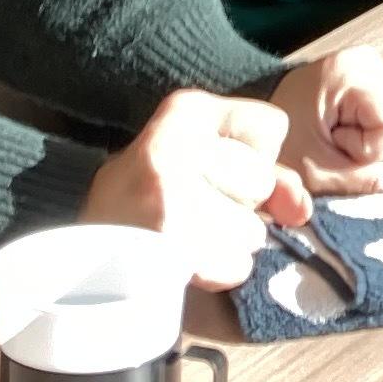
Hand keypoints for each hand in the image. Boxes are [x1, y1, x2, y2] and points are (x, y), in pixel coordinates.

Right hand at [85, 88, 307, 288]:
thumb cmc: (147, 202)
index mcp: (184, 110)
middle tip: (191, 206)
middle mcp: (177, 145)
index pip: (271, 125)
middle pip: (262, 179)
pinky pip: (236, 265)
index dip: (251, 157)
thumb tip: (301, 209)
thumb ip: (266, 174)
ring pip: (253, 229)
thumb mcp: (201, 162)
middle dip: (239, 204)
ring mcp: (172, 196)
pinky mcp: (172, 245)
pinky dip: (218, 272)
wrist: (81, 256)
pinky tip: (183, 260)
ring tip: (184, 234)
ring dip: (228, 243)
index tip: (213, 167)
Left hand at [272, 45, 382, 197]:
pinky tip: (352, 146)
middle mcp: (374, 65)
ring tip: (343, 150)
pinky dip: (381, 149)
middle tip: (341, 156)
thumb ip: (365, 181)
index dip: (373, 155)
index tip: (334, 152)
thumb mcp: (314, 172)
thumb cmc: (278, 146)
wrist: (255, 126)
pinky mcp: (379, 91)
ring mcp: (379, 75)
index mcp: (354, 72)